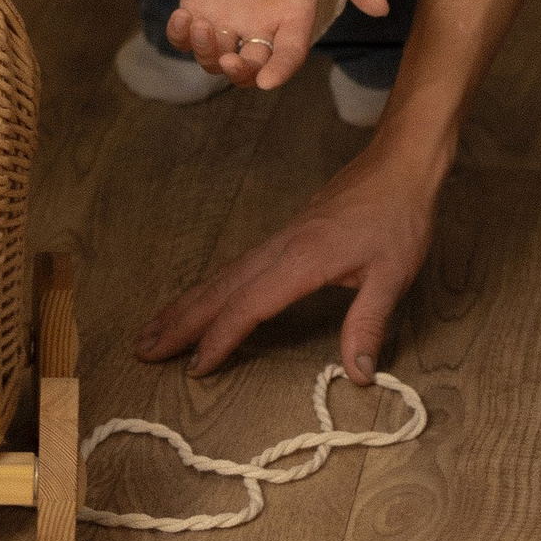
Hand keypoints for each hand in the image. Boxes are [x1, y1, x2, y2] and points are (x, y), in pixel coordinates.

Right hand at [135, 138, 438, 384]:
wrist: (397, 166)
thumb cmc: (398, 218)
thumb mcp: (394, 274)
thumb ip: (369, 323)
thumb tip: (358, 374)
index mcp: (303, 259)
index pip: (250, 305)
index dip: (222, 338)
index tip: (197, 368)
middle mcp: (280, 248)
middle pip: (220, 288)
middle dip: (180, 320)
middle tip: (142, 348)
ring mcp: (278, 240)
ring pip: (222, 275)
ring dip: (186, 304)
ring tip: (153, 329)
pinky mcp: (283, 237)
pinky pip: (236, 267)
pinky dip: (209, 288)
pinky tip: (200, 300)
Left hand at [168, 0, 386, 91]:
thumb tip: (382, 9)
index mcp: (293, 16)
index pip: (288, 56)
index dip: (279, 71)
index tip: (267, 80)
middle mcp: (260, 23)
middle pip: (248, 67)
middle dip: (238, 72)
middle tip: (230, 58)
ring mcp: (228, 14)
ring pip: (214, 56)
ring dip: (206, 54)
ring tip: (204, 28)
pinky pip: (185, 33)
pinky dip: (180, 35)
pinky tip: (183, 18)